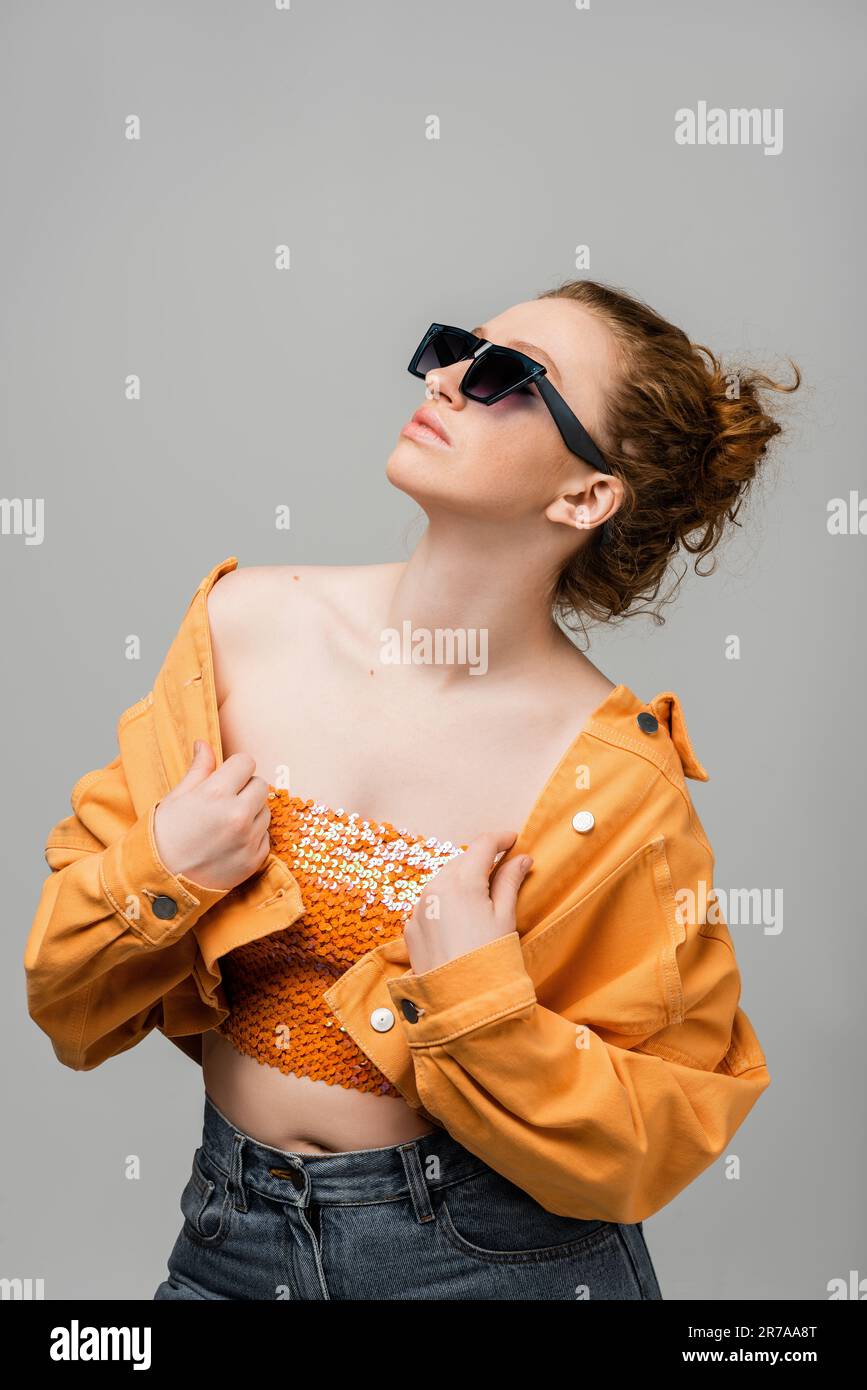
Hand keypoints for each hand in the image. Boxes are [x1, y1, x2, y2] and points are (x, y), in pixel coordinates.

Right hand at [152, 741, 271, 891]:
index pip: (246, 762)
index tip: (226, 776)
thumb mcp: (177, 797)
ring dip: (251, 811)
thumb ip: (199, 769)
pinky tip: (230, 842)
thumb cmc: (163, 836)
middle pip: (261, 785)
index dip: (235, 767)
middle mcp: (238, 815)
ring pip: (265, 811)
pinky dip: (252, 836)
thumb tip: (204, 744)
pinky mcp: (254, 860)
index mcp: (217, 794)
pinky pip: (265, 836)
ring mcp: (249, 840)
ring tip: (225, 823)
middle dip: (245, 788)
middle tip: (225, 801)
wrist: (160, 882)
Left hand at [403, 831, 533, 975]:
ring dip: (462, 881)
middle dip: (481, 861)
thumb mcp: (505, 918)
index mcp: (462, 882)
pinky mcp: (411, 927)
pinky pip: (430, 904)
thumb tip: (521, 859)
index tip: (513, 839)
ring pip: (443, 881)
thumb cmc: (489, 960)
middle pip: (462, 862)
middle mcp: (435, 889)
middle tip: (503, 867)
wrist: (460, 1003)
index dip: (500, 839)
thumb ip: (510, 882)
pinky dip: (446, 902)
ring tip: (482, 895)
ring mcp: (419, 908)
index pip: (483, 846)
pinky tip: (461, 918)